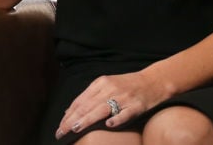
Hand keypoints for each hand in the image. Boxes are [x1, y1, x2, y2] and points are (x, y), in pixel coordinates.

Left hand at [54, 70, 169, 137]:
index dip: (68, 114)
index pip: (80, 100)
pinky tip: (109, 124)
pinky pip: (125, 113)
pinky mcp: (136, 105)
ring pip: (102, 109)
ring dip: (87, 119)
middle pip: (87, 106)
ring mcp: (123, 97)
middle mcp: (110, 89)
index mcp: (100, 83)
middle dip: (72, 120)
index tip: (59, 127)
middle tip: (61, 132)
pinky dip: (117, 118)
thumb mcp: (106, 86)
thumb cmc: (126, 86)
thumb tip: (70, 111)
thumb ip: (89, 97)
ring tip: (76, 128)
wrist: (153, 81)